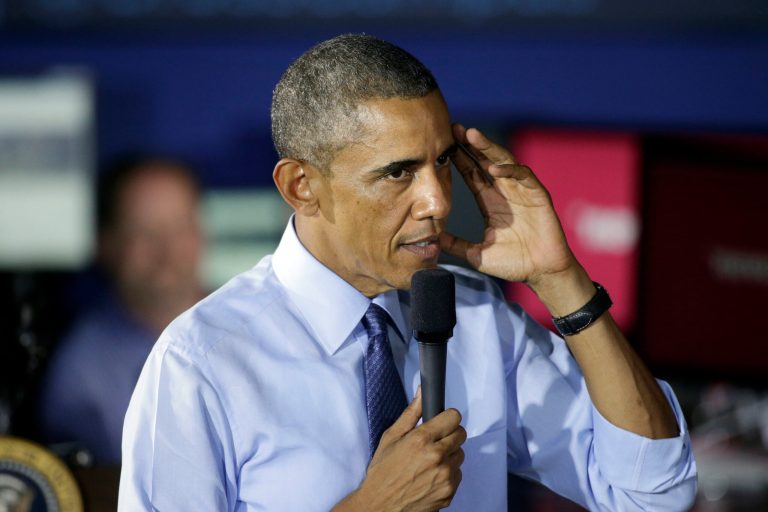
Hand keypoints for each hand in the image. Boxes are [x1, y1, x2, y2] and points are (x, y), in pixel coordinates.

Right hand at [335, 388, 465, 511]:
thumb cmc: (382, 472)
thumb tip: (422, 392)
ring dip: (449, 455)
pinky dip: (448, 473)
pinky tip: (431, 476)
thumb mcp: (391, 437)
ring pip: (460, 454)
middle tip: (433, 442)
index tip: (441, 421)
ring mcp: (445, 476)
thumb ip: (411, 413)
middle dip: (449, 435)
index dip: (447, 418)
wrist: (380, 506)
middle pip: (460, 434)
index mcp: (421, 440)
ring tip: (429, 461)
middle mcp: (436, 457)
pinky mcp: (449, 492)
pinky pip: (458, 474)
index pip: (453, 417)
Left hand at [440, 124, 576, 287]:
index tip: (442, 145)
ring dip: (488, 148)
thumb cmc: (513, 263)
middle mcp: (504, 192)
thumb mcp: (476, 254)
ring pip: (503, 161)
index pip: (471, 174)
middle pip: (484, 161)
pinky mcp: (538, 195)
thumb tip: (432, 239)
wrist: (541, 273)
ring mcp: (521, 191)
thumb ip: (455, 245)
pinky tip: (493, 168)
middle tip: (453, 128)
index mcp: (489, 201)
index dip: (458, 159)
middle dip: (470, 145)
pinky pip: (523, 176)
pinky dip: (509, 170)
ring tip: (471, 135)